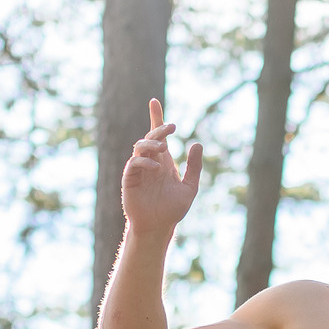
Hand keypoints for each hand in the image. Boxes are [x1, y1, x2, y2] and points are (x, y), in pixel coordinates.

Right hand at [122, 98, 203, 234]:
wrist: (159, 227)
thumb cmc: (172, 209)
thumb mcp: (190, 187)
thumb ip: (194, 167)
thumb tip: (197, 144)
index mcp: (163, 160)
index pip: (158, 135)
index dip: (156, 117)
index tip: (154, 101)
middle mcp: (150, 161)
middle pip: (150, 137)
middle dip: (159, 129)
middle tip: (172, 128)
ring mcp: (139, 169)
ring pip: (140, 146)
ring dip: (152, 143)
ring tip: (165, 148)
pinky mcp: (130, 179)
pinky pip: (134, 163)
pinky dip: (145, 161)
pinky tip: (156, 168)